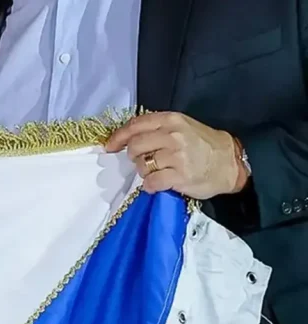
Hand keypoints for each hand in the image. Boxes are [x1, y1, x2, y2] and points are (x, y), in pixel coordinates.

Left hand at [105, 112, 247, 199]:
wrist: (231, 162)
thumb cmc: (203, 145)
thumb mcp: (182, 127)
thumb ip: (157, 129)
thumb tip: (127, 138)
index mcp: (171, 120)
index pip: (135, 125)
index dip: (118, 137)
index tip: (110, 146)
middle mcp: (173, 136)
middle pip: (135, 147)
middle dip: (135, 156)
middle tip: (145, 160)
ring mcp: (177, 156)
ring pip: (141, 166)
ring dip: (144, 172)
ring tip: (158, 171)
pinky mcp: (180, 176)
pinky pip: (151, 182)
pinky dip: (150, 186)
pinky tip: (158, 184)